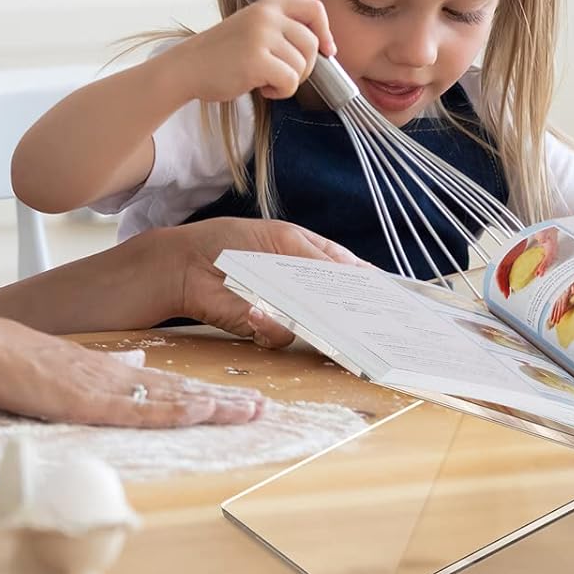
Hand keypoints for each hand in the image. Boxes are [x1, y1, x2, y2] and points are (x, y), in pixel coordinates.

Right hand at [0, 313, 266, 427]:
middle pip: (182, 391)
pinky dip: (172, 410)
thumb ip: (111, 366)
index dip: (209, 395)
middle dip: (224, 401)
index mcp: (116, 372)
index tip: (241, 400)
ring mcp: (106, 386)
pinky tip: (198, 410)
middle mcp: (119, 376)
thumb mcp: (74, 366)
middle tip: (263, 407)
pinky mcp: (88, 399)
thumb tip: (140, 363)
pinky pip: (138, 407)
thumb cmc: (22, 362)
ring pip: (171, 398)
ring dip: (212, 406)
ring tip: (247, 410)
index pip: (173, 386)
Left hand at [153, 216, 358, 347]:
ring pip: (315, 325)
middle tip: (371, 317)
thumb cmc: (228, 241)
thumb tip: (355, 272)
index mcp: (308, 255)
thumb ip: (317, 257)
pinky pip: (282, 335)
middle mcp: (300, 287)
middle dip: (352, 311)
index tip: (391, 294)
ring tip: (316, 315)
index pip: (348, 271)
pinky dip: (273, 324)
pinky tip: (258, 311)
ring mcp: (284, 309)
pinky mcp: (263, 329)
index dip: (368, 283)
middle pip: (336, 303)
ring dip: (317, 320)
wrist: (183, 266)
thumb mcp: (281, 239)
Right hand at [172, 0, 334, 104]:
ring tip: (265, 80)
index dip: (326, 31)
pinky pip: (290, 82)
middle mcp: (267, 16)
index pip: (314, 8)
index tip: (326, 51)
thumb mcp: (253, 29)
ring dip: (288, 81)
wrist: (187, 68)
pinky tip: (261, 88)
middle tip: (282, 75)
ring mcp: (261, 37)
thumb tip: (322, 49)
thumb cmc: (221, 55)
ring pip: (302, 65)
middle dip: (304, 67)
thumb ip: (282, 31)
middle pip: (312, 43)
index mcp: (268, 5)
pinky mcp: (257, 60)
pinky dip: (281, 92)